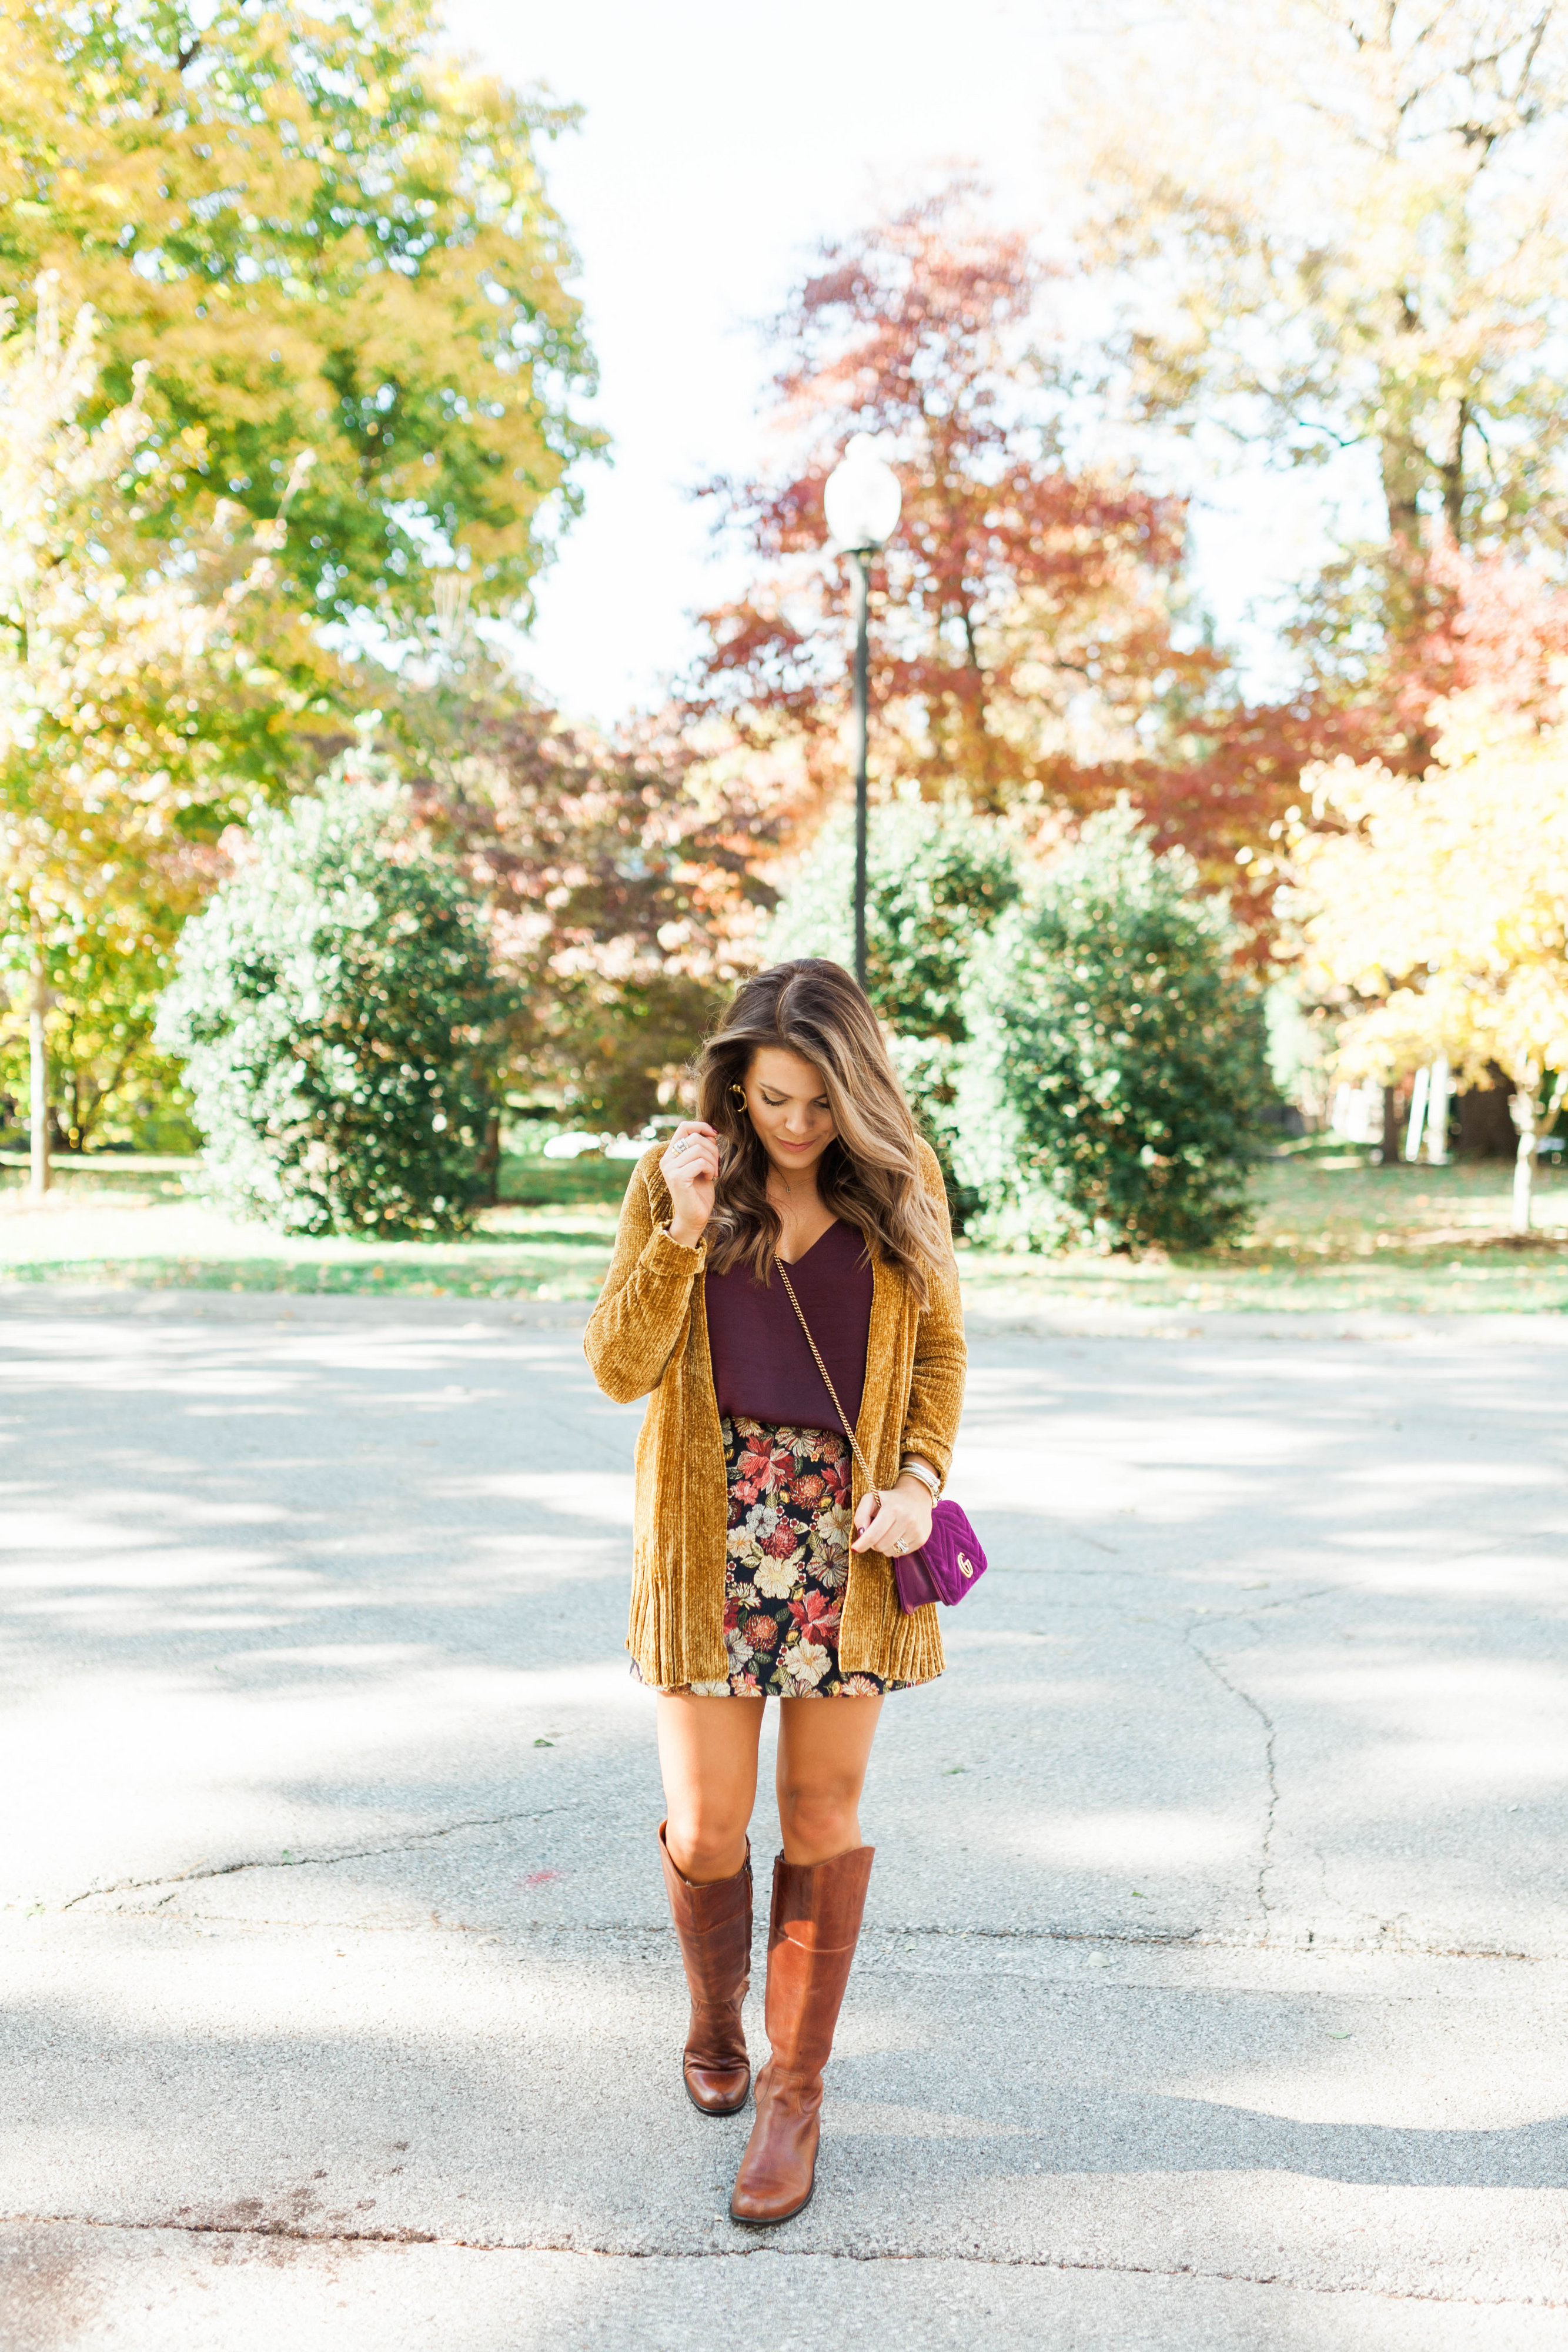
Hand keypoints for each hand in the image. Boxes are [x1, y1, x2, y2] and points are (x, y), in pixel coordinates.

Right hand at [662, 1120, 718, 1247]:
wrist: (694, 1217)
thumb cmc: (699, 1192)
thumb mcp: (701, 1165)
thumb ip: (702, 1148)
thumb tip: (711, 1131)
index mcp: (671, 1154)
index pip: (684, 1126)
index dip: (702, 1125)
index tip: (715, 1134)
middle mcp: (667, 1159)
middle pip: (695, 1137)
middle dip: (712, 1148)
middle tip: (716, 1164)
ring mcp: (670, 1169)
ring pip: (698, 1148)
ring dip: (712, 1160)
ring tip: (713, 1172)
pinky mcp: (677, 1178)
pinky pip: (699, 1162)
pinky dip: (709, 1168)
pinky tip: (709, 1178)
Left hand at [851, 1474, 934, 1559]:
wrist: (917, 1496)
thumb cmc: (889, 1499)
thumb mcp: (871, 1499)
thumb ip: (861, 1515)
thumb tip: (861, 1534)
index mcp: (893, 1509)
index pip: (873, 1535)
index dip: (862, 1544)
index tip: (854, 1549)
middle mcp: (907, 1520)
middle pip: (880, 1546)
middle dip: (873, 1542)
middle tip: (875, 1532)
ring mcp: (916, 1530)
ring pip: (890, 1552)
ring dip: (884, 1546)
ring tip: (888, 1532)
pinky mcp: (922, 1538)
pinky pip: (901, 1553)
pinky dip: (896, 1547)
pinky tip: (898, 1534)